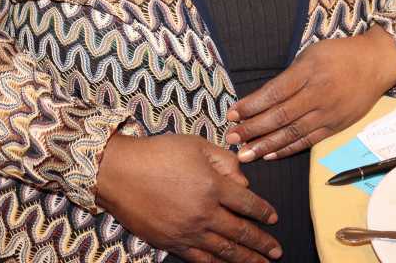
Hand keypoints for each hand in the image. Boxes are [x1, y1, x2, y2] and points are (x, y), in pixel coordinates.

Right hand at [96, 134, 281, 262]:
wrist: (118, 172)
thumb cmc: (157, 153)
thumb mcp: (196, 144)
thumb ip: (224, 160)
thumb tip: (243, 182)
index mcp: (212, 185)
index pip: (248, 203)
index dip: (263, 212)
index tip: (273, 218)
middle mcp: (204, 212)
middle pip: (241, 232)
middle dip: (262, 243)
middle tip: (276, 251)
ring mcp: (187, 231)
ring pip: (224, 251)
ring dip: (247, 259)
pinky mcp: (171, 242)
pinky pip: (201, 259)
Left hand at [226, 30, 395, 161]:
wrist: (376, 63)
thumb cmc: (340, 54)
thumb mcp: (311, 54)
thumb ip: (290, 76)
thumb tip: (263, 98)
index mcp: (309, 72)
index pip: (273, 93)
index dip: (250, 106)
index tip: (231, 114)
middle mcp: (318, 94)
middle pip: (279, 116)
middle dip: (252, 129)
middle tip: (231, 138)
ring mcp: (328, 113)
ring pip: (292, 133)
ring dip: (265, 145)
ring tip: (245, 153)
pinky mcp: (336, 126)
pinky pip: (308, 141)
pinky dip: (288, 149)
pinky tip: (270, 155)